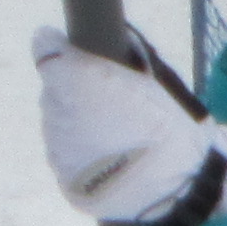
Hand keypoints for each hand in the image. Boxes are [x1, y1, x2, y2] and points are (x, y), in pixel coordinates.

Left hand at [34, 27, 226, 225]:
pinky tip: (111, 161)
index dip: (59, 50)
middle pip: (54, 93)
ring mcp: (58, 151)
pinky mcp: (67, 183)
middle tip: (111, 104)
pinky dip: (84, 158)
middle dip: (75, 93)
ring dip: (77, 127)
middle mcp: (56, 111)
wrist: (179, 185)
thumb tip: (116, 40)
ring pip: (58, 128)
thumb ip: (126, 51)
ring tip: (116, 138)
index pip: (47, 49)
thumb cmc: (170, 124)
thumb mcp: (154, 75)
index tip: (75, 55)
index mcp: (76, 78)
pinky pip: (68, 161)